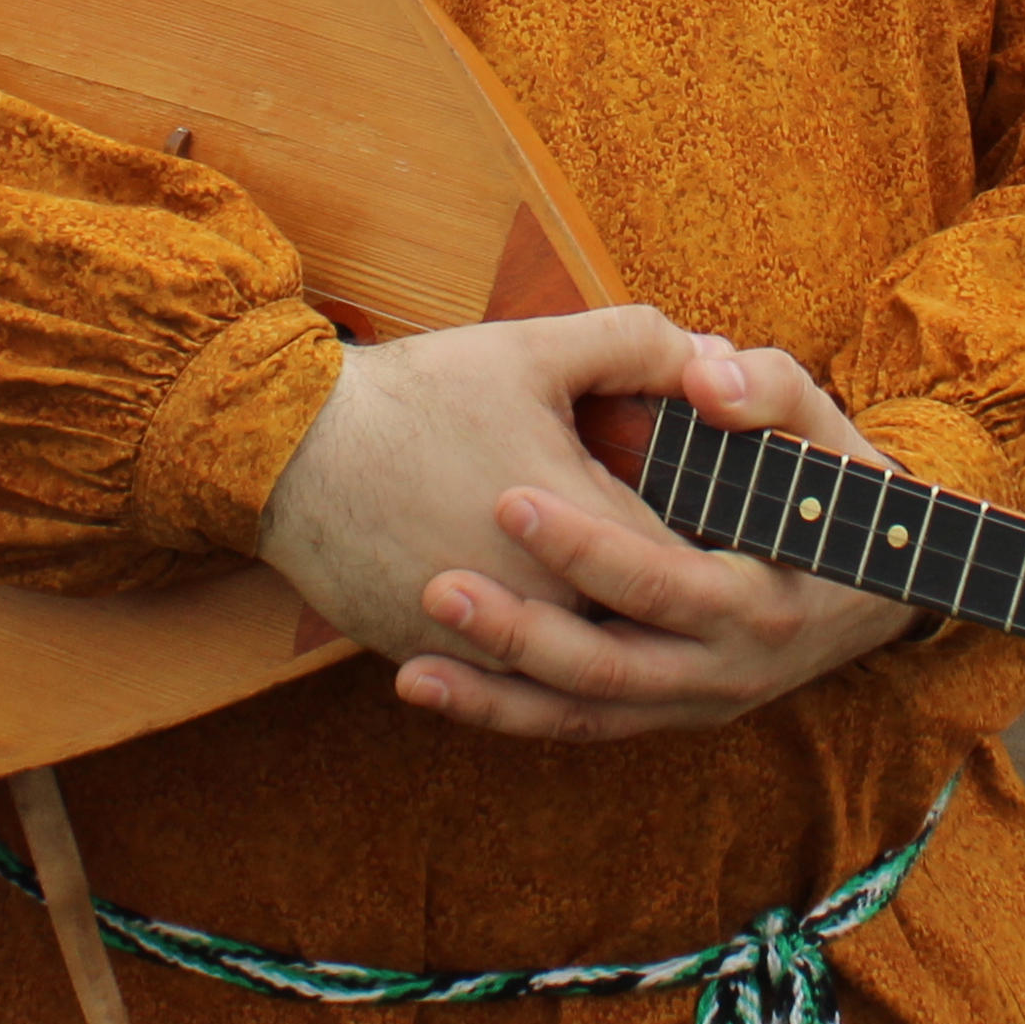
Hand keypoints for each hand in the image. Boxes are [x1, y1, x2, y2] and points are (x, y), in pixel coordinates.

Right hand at [256, 302, 709, 666]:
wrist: (288, 451)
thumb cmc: (415, 396)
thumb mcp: (532, 351)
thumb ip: (634, 344)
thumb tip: (710, 353)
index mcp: (581, 528)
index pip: (680, 562)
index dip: (711, 550)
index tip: (736, 543)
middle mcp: (542, 601)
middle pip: (636, 625)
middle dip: (663, 607)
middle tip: (698, 594)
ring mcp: (484, 643)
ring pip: (572, 663)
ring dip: (598, 639)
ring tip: (625, 616)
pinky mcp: (437, 661)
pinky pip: (503, 679)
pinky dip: (527, 658)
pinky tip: (545, 633)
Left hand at [390, 335, 919, 746]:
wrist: (876, 586)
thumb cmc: (836, 490)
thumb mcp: (822, 427)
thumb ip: (769, 390)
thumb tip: (705, 375)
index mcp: (761, 599)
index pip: (664, 583)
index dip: (588, 547)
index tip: (509, 499)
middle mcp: (725, 670)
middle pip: (610, 668)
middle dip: (519, 632)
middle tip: (438, 587)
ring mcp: (692, 702)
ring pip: (584, 715)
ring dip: (496, 696)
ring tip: (413, 667)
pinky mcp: (663, 713)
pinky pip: (578, 725)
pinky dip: (506, 712)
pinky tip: (432, 687)